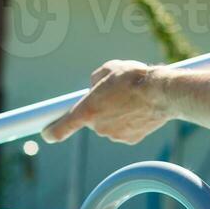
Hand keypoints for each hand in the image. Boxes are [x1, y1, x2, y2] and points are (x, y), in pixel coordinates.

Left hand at [40, 60, 173, 144]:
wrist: (163, 93)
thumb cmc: (134, 78)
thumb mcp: (108, 69)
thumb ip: (95, 79)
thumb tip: (94, 86)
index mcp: (87, 110)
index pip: (61, 128)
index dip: (52, 131)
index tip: (46, 133)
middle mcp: (98, 127)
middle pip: (91, 119)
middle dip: (98, 108)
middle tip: (112, 94)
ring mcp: (114, 136)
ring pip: (108, 124)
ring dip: (114, 114)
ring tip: (130, 98)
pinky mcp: (130, 139)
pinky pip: (124, 129)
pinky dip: (129, 121)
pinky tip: (140, 108)